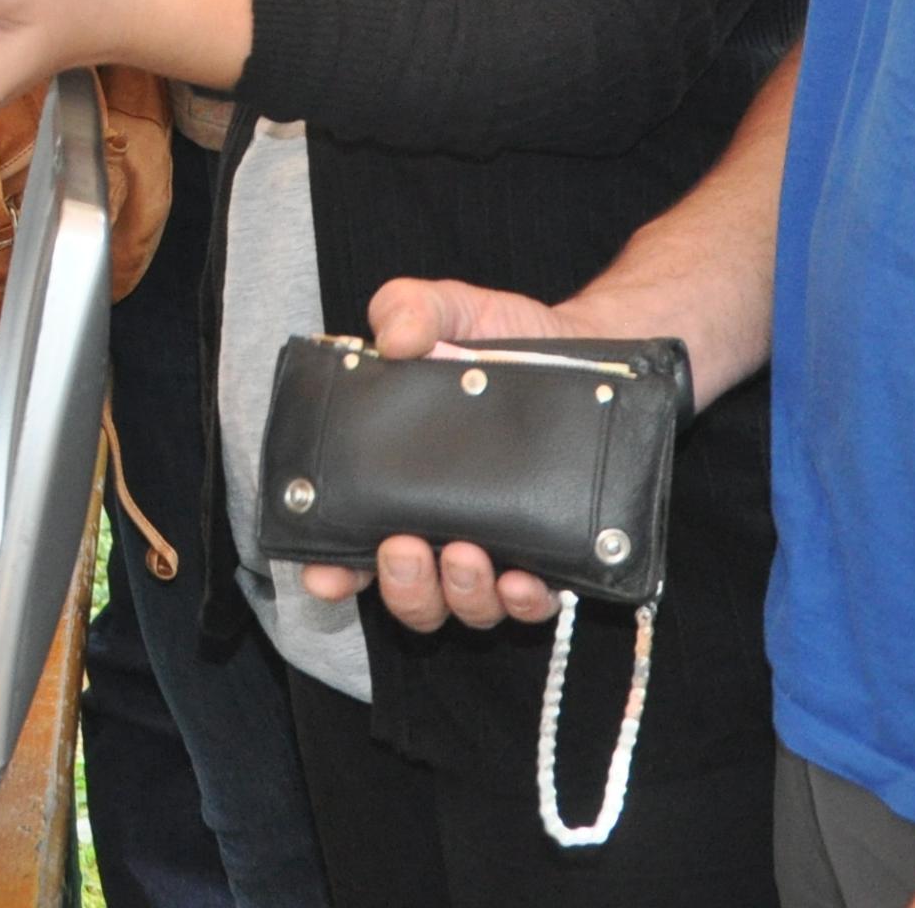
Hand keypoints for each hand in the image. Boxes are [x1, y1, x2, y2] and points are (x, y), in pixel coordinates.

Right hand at [297, 277, 592, 633]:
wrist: (589, 350)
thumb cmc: (502, 337)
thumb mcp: (450, 309)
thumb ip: (409, 308)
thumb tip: (393, 339)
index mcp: (397, 482)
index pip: (348, 545)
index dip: (329, 571)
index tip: (325, 573)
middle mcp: (441, 528)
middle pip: (408, 593)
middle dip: (400, 585)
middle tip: (404, 547)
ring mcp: (496, 550)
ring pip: (465, 606)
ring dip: (459, 593)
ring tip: (468, 554)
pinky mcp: (551, 557)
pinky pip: (532, 605)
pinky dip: (524, 602)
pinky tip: (525, 579)